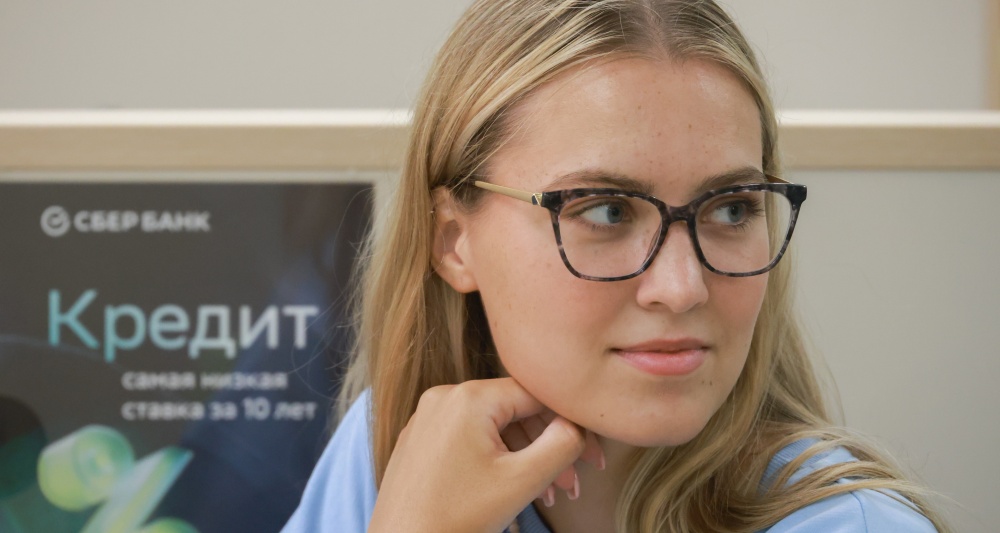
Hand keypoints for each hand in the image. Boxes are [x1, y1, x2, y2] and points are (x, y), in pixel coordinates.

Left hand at [368, 378, 586, 532]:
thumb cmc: (456, 519)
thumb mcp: (523, 481)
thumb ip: (563, 443)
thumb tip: (578, 422)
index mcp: (469, 397)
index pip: (537, 394)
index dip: (571, 423)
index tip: (594, 458)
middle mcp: (444, 396)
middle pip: (516, 411)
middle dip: (550, 448)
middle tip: (576, 484)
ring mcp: (428, 418)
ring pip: (494, 427)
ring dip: (526, 458)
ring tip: (549, 496)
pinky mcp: (420, 440)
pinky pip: (469, 438)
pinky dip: (497, 459)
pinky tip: (513, 489)